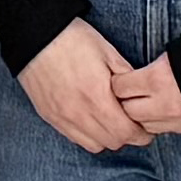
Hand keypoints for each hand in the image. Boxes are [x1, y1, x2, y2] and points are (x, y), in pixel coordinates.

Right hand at [17, 19, 141, 156]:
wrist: (34, 35)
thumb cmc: (73, 39)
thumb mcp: (109, 52)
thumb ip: (128, 78)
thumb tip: (141, 96)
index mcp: (97, 97)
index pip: (126, 133)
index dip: (141, 134)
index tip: (146, 129)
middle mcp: (79, 113)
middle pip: (112, 142)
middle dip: (127, 136)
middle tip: (132, 123)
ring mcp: (62, 117)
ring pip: (93, 145)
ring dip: (106, 137)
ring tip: (110, 121)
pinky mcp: (49, 116)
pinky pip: (74, 137)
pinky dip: (87, 134)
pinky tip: (91, 118)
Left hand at [110, 48, 180, 138]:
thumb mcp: (176, 53)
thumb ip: (153, 65)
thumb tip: (137, 69)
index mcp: (159, 79)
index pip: (119, 87)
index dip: (117, 82)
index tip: (119, 79)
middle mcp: (165, 103)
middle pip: (127, 110)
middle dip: (124, 102)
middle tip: (126, 93)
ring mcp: (176, 120)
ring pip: (142, 125)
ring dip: (139, 115)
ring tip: (144, 102)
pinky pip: (161, 130)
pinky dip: (156, 122)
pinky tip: (160, 111)